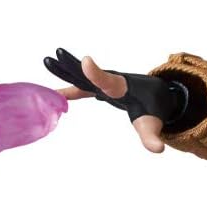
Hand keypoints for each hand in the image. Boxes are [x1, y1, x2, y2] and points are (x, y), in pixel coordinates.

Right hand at [42, 48, 186, 153]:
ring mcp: (105, 83)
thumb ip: (152, 136)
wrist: (159, 94)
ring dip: (65, 69)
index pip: (108, 81)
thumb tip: (158, 150)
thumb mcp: (153, 123)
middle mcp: (111, 82)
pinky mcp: (101, 88)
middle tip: (53, 56)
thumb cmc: (154, 107)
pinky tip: (55, 93)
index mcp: (123, 88)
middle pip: (87, 74)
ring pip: (82, 76)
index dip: (97, 74)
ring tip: (47, 61)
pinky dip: (69, 89)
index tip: (87, 61)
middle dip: (72, 65)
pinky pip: (82, 86)